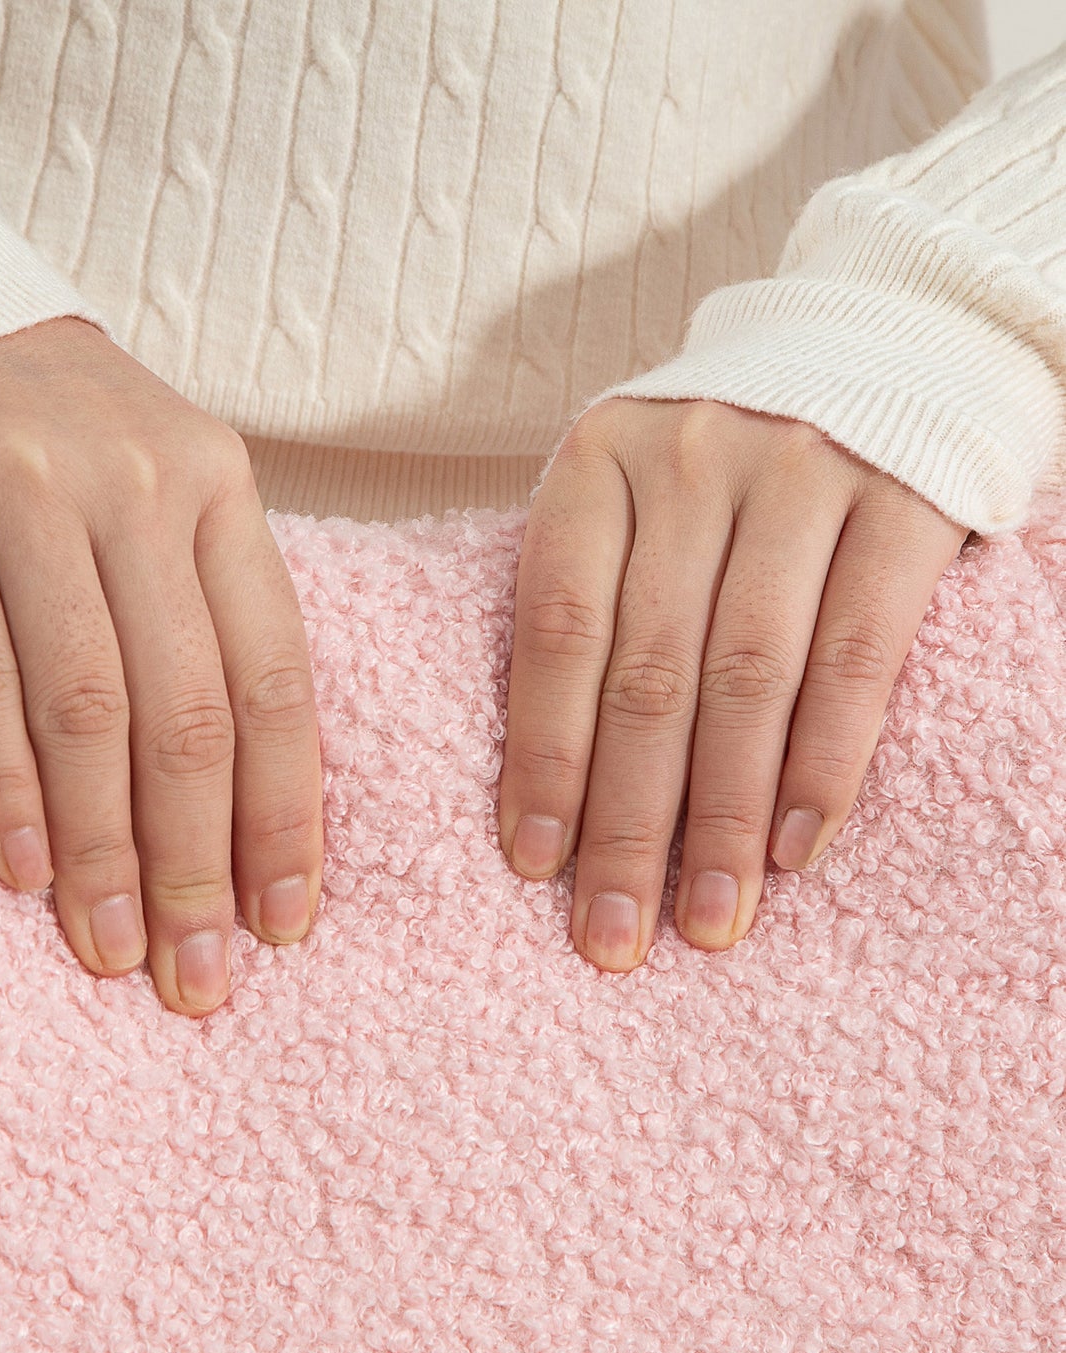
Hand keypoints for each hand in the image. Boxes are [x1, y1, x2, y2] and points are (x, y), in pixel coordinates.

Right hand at [0, 317, 322, 1015]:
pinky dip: (2, 783)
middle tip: (199, 979)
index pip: (275, 680)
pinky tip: (22, 870)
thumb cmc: (68, 449)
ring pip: (87, 704)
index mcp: (223, 493)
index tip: (286, 926)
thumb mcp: (167, 499)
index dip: (286, 815)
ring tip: (111, 948)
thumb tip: (247, 810)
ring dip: (103, 847)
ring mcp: (28, 491)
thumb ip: (210, 619)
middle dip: (199, 860)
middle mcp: (142, 488)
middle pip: (189, 711)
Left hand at [500, 397, 969, 969]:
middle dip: (626, 821)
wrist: (883, 333)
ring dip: (723, 818)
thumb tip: (553, 776)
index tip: (534, 864)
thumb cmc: (724, 452)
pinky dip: (823, 762)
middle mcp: (689, 463)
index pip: (556, 632)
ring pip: (746, 679)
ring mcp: (799, 474)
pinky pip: (855, 655)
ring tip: (708, 919)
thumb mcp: (633, 486)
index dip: (544, 756)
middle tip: (611, 934)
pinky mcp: (902, 501)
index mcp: (597, 464)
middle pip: (647, 675)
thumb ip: (595, 589)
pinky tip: (797, 849)